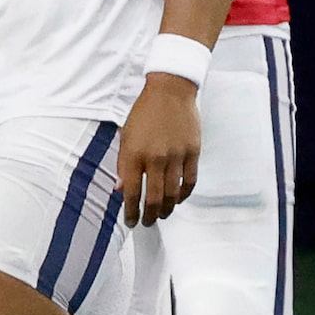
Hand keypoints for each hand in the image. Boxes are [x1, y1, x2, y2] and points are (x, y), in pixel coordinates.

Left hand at [115, 74, 202, 224]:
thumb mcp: (125, 137)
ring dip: (167, 208)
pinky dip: (185, 194)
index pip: (132, 193)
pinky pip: (190, 181)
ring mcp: (176, 156)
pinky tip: (179, 199)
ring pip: (174, 193)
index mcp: (134, 155)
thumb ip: (123, 165)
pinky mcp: (193, 153)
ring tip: (162, 215)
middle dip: (150, 215)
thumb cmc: (143, 113)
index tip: (131, 222)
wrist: (170, 92)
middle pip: (154, 198)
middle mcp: (156, 158)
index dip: (131, 212)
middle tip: (147, 222)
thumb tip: (121, 189)